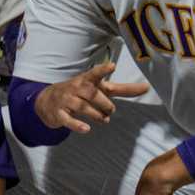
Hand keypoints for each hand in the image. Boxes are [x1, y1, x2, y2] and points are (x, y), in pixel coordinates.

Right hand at [32, 61, 149, 133]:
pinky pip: (68, 120)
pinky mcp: (59, 114)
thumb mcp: (98, 88)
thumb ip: (122, 89)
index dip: (103, 70)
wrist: (48, 101)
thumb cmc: (80, 92)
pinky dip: (77, 125)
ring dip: (96, 115)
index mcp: (86, 80)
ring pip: (82, 107)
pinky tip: (86, 129)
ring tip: (104, 120)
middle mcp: (76, 88)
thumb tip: (146, 87)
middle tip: (110, 110)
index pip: (95, 73)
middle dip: (104, 104)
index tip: (112, 66)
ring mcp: (66, 101)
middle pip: (92, 94)